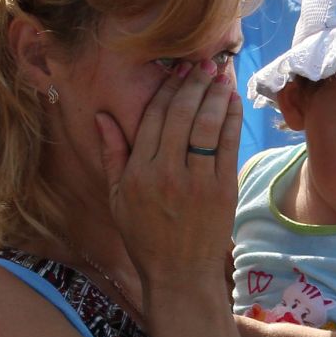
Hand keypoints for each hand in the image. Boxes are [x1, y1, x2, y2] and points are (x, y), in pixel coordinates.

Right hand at [94, 60, 242, 284]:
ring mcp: (197, 181)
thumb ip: (112, 154)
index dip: (166, 89)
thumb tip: (103, 115)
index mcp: (139, 172)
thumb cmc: (145, 237)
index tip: (176, 70)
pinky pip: (227, 144)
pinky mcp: (223, 189)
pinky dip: (231, 119)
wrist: (180, 274)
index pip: (153, 118)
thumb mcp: (118, 197)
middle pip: (181, 114)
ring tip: (219, 74)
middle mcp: (167, 173)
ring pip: (207, 124)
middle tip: (202, 63)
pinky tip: (232, 102)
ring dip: (214, 94)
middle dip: (193, 83)